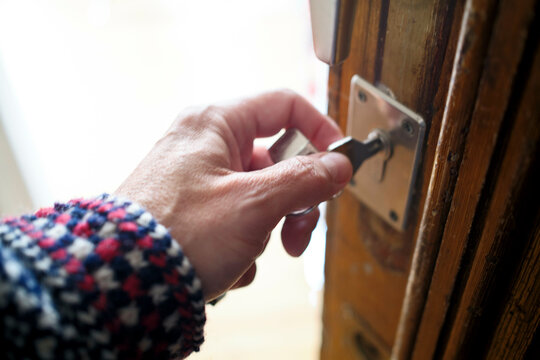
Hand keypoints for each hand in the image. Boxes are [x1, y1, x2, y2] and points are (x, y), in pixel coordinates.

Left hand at [115, 90, 351, 300]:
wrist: (125, 282)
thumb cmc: (178, 233)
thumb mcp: (254, 204)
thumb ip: (304, 180)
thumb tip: (339, 166)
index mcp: (216, 124)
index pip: (284, 105)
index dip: (319, 129)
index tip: (338, 161)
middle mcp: (205, 145)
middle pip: (277, 158)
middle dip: (295, 200)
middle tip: (299, 231)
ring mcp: (199, 178)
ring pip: (262, 193)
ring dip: (269, 228)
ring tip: (250, 254)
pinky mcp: (195, 208)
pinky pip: (239, 217)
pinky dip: (243, 242)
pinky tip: (226, 263)